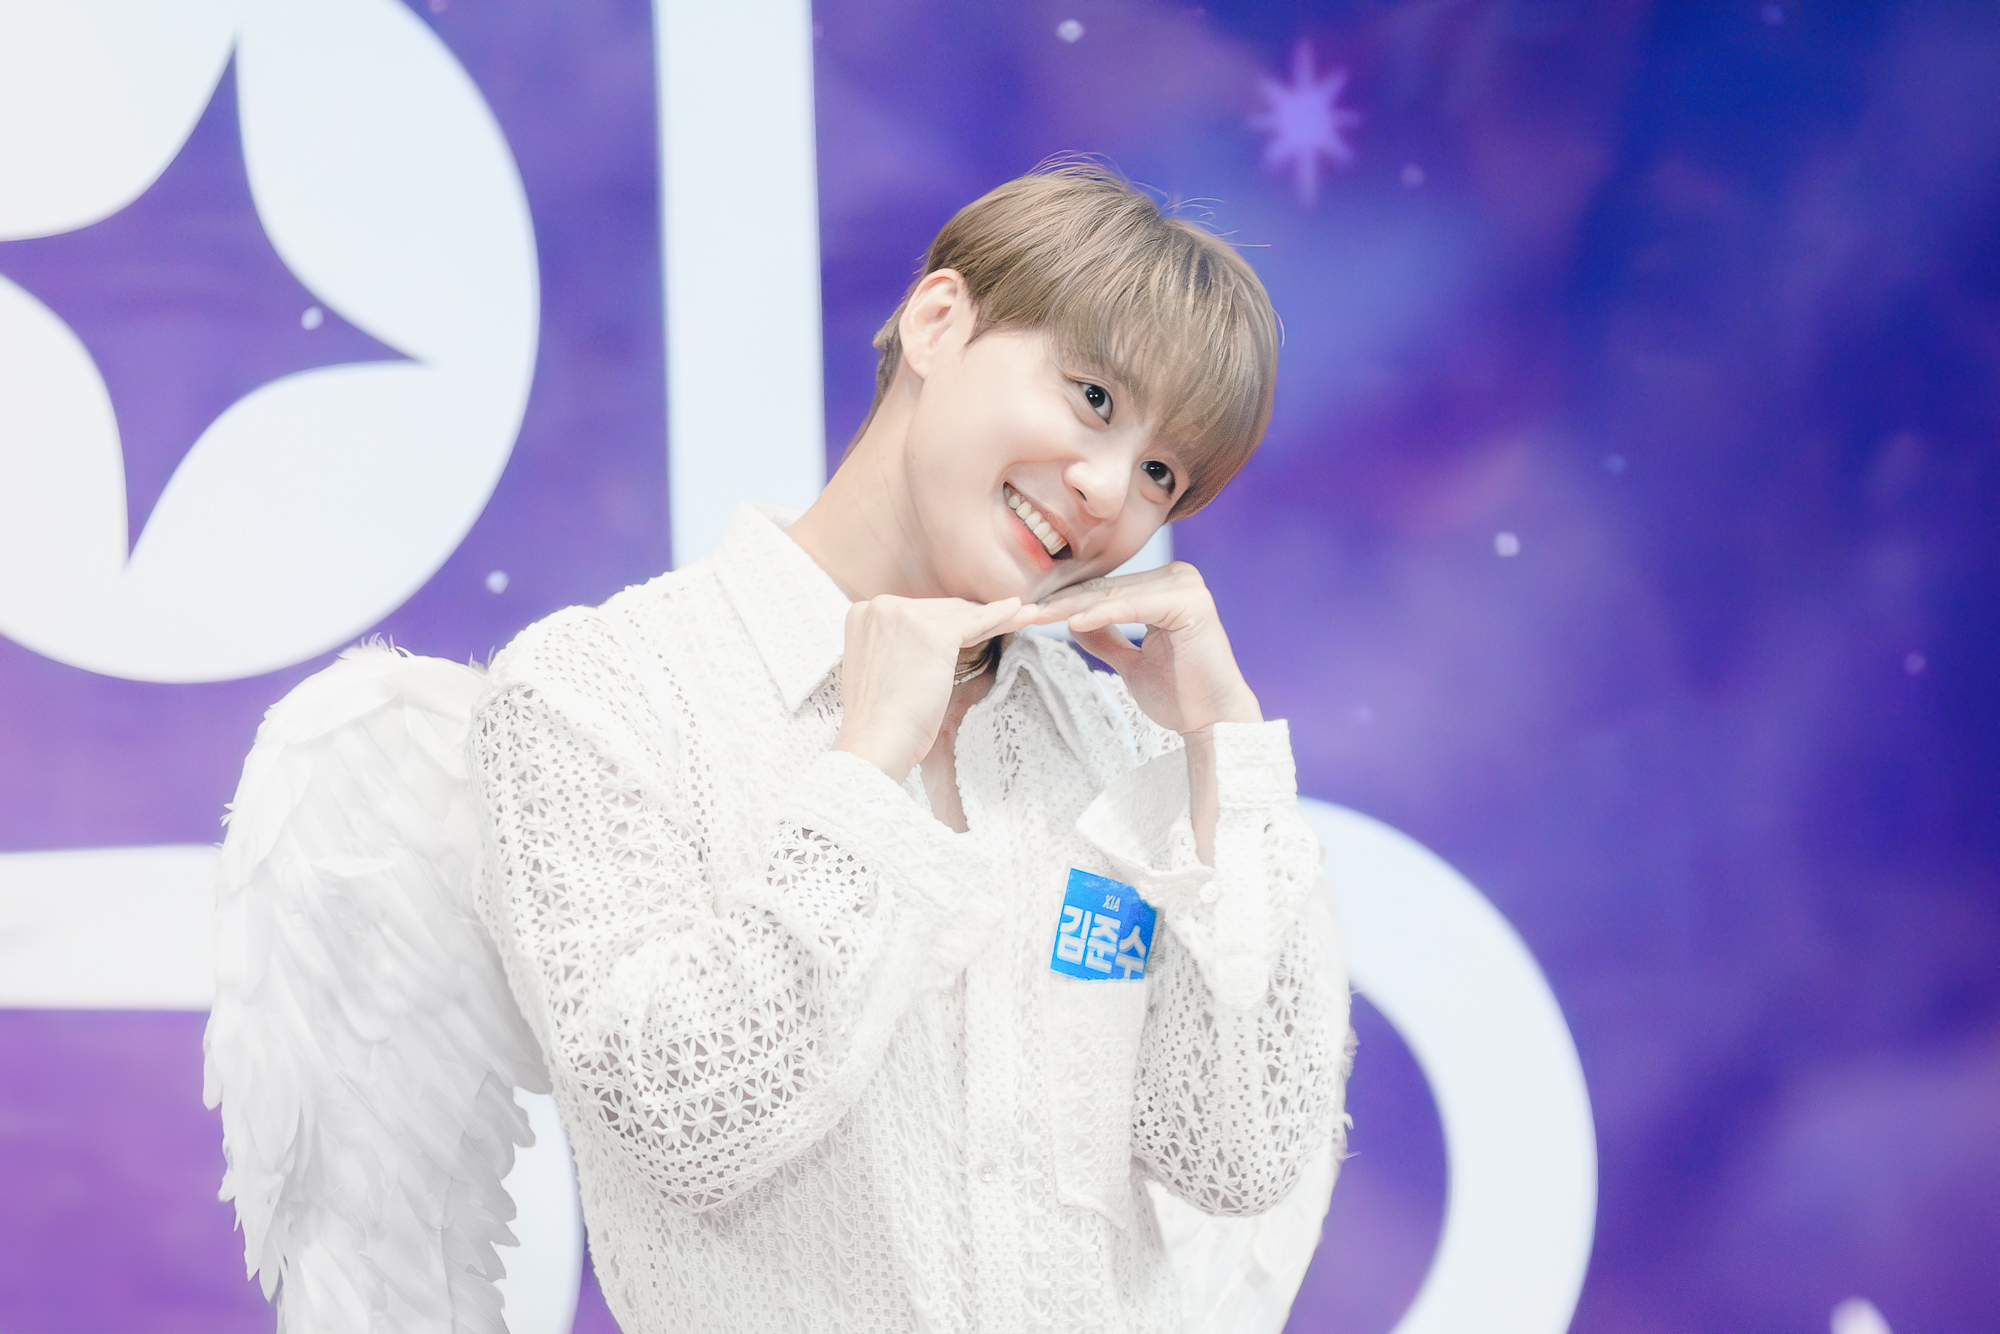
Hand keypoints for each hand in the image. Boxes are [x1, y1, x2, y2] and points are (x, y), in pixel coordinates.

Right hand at [836, 594, 1039, 778]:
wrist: (875, 742)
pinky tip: (1019, 610)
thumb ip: (896, 647)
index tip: (969, 625)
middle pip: (940, 610)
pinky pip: (976, 623)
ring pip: (961, 615)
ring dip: (994, 616)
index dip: (947, 621)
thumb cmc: (879, 720)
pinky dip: (1001, 617)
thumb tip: (926, 644)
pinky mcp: (933, 633)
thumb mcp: (881, 669)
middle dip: (973, 616)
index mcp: (863, 613)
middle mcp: (881, 606)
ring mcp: (906, 616)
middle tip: (1007, 614)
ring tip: (1021, 613)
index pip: (917, 612)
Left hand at [1031, 561, 1261, 735]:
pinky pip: (1134, 606)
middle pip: (1106, 591)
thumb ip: (1106, 638)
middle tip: (1022, 613)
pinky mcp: (1190, 601)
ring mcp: (1186, 585)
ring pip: (1114, 596)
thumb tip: (1073, 620)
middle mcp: (1178, 577)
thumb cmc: (1179, 696)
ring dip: (1073, 609)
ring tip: (1036, 618)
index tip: (1028, 614)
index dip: (1065, 604)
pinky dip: (1102, 615)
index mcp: (1165, 587)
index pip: (1104, 592)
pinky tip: (1072, 624)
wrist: (1213, 723)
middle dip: (1062, 605)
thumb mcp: (1131, 662)